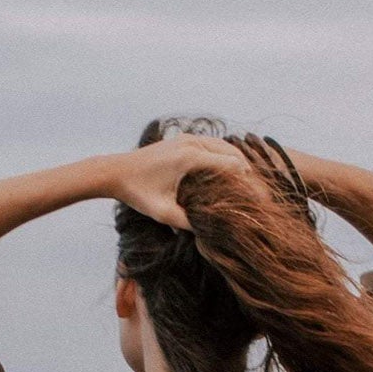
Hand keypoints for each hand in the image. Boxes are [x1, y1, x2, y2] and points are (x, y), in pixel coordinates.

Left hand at [108, 133, 253, 229]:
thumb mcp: (163, 213)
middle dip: (246, 172)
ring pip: (225, 146)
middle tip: (255, 193)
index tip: (254, 199)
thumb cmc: (138, 193)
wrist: (117, 171)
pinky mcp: (184, 139)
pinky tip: (228, 175)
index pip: (231, 164)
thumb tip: (210, 233)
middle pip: (233, 152)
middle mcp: (192, 142)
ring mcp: (188, 138)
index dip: (246, 182)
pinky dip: (225, 157)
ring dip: (237, 163)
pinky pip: (213, 145)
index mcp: (190, 158)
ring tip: (245, 186)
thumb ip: (187, 223)